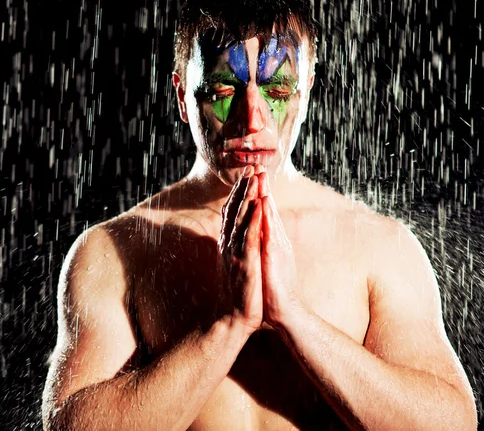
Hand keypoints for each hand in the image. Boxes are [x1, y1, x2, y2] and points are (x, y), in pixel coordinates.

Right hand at [218, 166, 262, 333]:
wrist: (234, 318)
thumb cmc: (239, 293)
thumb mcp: (235, 265)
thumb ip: (234, 247)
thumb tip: (234, 235)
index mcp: (228, 244)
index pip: (232, 213)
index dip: (238, 193)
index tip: (246, 177)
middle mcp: (229, 245)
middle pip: (235, 210)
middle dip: (243, 188)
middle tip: (251, 168)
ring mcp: (235, 252)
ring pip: (241, 218)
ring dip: (248, 197)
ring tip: (254, 178)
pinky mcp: (245, 262)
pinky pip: (249, 236)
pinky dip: (253, 219)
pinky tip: (258, 205)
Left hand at [256, 169, 304, 328]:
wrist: (284, 310)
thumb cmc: (273, 287)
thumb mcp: (266, 261)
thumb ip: (264, 246)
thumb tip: (259, 234)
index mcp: (272, 240)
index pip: (264, 212)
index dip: (259, 193)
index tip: (254, 176)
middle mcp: (276, 240)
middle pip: (268, 209)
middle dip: (262, 187)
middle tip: (258, 167)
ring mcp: (276, 247)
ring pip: (270, 216)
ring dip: (265, 196)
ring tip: (260, 177)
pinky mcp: (275, 256)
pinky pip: (269, 232)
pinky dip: (266, 217)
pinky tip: (262, 204)